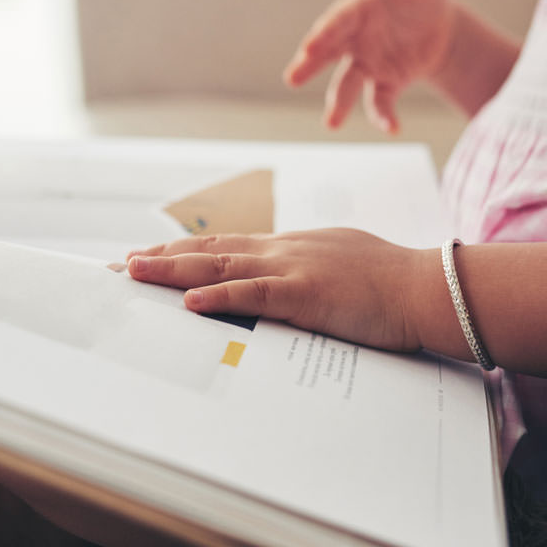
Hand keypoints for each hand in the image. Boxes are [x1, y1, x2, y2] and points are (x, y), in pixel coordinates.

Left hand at [127, 229, 439, 351]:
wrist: (426, 286)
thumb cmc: (390, 281)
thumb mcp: (340, 266)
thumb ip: (307, 272)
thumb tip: (287, 286)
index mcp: (291, 246)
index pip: (225, 246)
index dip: (183, 252)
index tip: (149, 257)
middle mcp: (283, 250)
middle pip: (209, 251)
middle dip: (162, 260)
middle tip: (121, 266)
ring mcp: (292, 269)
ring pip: (220, 266)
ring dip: (173, 271)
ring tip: (134, 273)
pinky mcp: (306, 294)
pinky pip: (253, 294)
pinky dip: (218, 296)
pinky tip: (189, 300)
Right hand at [283, 0, 455, 132]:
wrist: (442, 25)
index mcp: (357, 11)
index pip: (336, 22)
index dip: (324, 34)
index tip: (310, 47)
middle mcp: (354, 40)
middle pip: (328, 54)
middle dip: (310, 66)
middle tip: (292, 78)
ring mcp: (367, 64)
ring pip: (347, 85)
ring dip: (339, 104)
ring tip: (331, 123)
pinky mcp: (385, 84)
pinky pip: (381, 102)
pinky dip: (384, 117)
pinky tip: (394, 129)